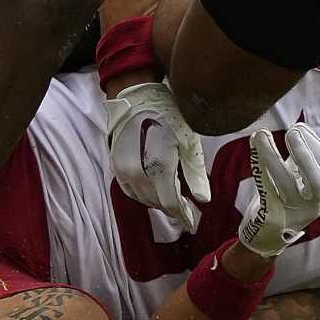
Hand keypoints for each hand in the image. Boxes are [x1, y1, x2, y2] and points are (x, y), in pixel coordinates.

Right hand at [105, 81, 210, 229]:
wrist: (135, 96)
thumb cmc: (167, 114)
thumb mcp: (189, 141)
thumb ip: (196, 173)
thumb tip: (204, 200)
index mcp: (159, 170)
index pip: (172, 204)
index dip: (184, 216)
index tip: (194, 223)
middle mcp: (138, 175)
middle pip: (157, 203)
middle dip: (173, 209)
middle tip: (187, 213)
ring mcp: (124, 171)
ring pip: (143, 198)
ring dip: (158, 203)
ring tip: (173, 204)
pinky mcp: (116, 165)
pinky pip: (129, 190)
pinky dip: (142, 195)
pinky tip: (152, 193)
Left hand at [236, 123, 319, 258]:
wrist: (266, 237)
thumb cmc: (283, 201)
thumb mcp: (299, 181)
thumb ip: (301, 159)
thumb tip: (299, 128)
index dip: (314, 142)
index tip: (298, 127)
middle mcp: (314, 205)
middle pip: (317, 178)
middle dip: (304, 152)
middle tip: (291, 131)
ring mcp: (294, 214)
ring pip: (286, 183)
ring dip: (272, 155)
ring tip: (261, 135)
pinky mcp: (272, 218)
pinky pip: (266, 189)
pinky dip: (260, 166)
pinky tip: (254, 149)